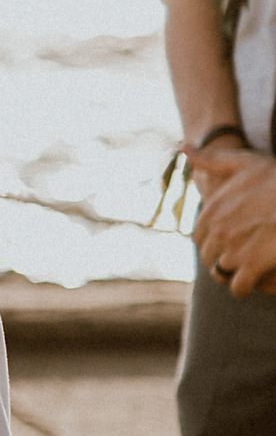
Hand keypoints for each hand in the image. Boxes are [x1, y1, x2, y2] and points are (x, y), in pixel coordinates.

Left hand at [191, 146, 275, 296]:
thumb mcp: (242, 162)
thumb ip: (210, 159)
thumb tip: (182, 147)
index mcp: (211, 210)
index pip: (199, 237)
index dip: (212, 242)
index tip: (227, 243)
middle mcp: (218, 231)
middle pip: (209, 257)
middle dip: (221, 260)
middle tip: (239, 261)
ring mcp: (234, 248)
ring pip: (221, 273)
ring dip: (232, 275)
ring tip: (247, 273)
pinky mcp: (254, 265)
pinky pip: (239, 287)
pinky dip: (244, 288)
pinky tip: (253, 286)